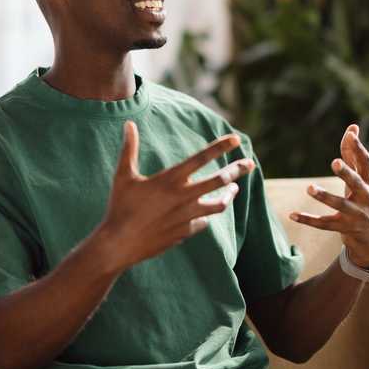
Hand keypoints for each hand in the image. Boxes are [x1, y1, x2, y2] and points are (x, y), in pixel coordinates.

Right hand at [93, 121, 254, 272]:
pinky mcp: (184, 232)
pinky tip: (206, 214)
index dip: (220, 147)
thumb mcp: (123, 176)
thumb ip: (129, 149)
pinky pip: (203, 222)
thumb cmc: (119, 207)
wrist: (119, 244)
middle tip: (249, 164)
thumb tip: (128, 124)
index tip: (236, 139)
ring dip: (228, 195)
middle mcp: (184, 197)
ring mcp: (187, 216)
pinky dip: (206, 216)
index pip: (202, 158)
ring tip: (234, 190)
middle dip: (237, 170)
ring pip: (219, 204)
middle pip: (220, 180)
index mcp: (171, 179)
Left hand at [289, 124, 368, 268]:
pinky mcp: (345, 229)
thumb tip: (352, 127)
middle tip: (335, 162)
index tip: (350, 134)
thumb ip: (353, 155)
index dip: (358, 147)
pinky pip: (324, 224)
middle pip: (356, 183)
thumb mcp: (361, 180)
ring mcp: (356, 215)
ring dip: (324, 196)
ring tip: (309, 188)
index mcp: (368, 183)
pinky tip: (292, 215)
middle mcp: (365, 198)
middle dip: (346, 173)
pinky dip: (308, 220)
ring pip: (339, 205)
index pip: (365, 162)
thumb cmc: (363, 201)